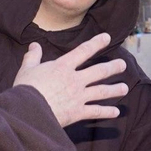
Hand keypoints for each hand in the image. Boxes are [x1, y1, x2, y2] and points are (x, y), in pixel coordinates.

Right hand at [12, 33, 127, 127]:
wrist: (27, 111)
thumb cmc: (25, 89)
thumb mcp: (27, 69)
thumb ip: (33, 56)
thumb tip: (34, 45)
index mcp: (63, 66)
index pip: (84, 51)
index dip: (97, 43)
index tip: (107, 37)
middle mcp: (75, 79)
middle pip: (99, 71)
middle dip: (113, 67)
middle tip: (123, 65)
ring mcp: (78, 96)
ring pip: (102, 91)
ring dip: (115, 89)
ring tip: (125, 88)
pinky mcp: (78, 112)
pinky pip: (96, 112)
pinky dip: (107, 112)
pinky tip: (116, 112)